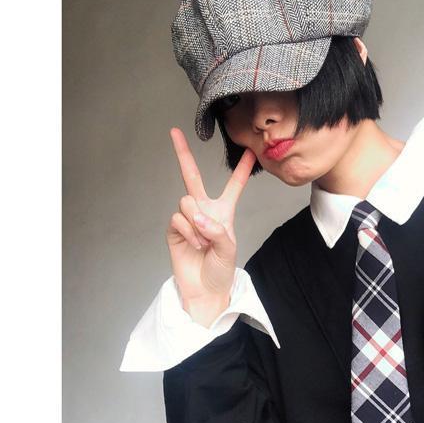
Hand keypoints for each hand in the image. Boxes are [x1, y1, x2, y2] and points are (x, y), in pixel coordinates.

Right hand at [165, 127, 256, 323]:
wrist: (205, 290)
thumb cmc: (221, 270)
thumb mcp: (229, 249)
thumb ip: (217, 230)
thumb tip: (198, 216)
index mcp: (223, 212)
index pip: (233, 186)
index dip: (241, 170)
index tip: (249, 150)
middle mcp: (204, 210)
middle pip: (192, 177)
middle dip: (183, 154)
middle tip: (174, 132)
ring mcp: (187, 219)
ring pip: (187, 201)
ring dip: (197, 222)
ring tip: (204, 242)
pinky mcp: (174, 229)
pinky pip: (178, 219)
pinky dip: (189, 232)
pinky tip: (195, 246)